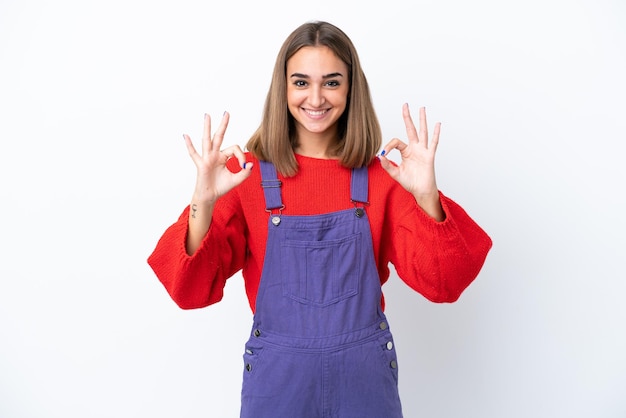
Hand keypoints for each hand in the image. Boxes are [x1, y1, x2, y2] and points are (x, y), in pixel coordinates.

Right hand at [184, 112, 252, 204]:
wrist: (211, 197)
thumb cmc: (221, 187)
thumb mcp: (236, 180)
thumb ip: (245, 173)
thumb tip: (251, 164)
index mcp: (223, 156)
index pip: (234, 149)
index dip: (241, 156)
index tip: (244, 166)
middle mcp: (215, 154)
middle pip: (219, 136)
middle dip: (223, 124)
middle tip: (226, 112)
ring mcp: (207, 158)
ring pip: (207, 140)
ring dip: (207, 127)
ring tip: (207, 115)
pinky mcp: (201, 165)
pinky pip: (194, 154)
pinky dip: (189, 145)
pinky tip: (185, 136)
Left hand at [379, 104, 443, 219]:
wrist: (421, 191)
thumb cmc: (410, 182)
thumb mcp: (395, 174)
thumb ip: (387, 166)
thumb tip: (379, 156)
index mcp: (406, 152)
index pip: (396, 142)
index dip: (389, 146)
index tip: (384, 154)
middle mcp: (414, 148)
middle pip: (410, 129)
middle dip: (407, 117)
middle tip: (405, 105)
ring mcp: (423, 151)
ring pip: (422, 132)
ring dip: (422, 120)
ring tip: (422, 108)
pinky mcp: (429, 156)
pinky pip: (433, 143)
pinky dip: (436, 134)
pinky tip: (437, 124)